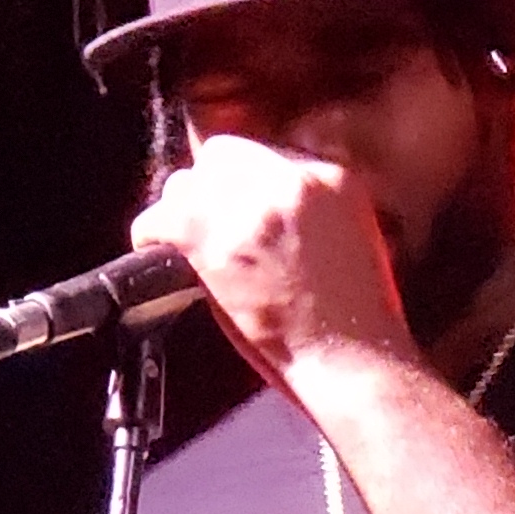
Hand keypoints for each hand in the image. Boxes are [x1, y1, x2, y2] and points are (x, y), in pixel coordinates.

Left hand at [131, 133, 412, 388]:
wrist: (352, 364)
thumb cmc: (357, 318)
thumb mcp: (357, 232)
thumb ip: (313, 199)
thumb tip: (265, 193)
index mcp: (329, 175)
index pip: (260, 149)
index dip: (244, 184)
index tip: (244, 212)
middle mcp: (289, 180)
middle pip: (218, 157)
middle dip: (213, 194)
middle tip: (221, 234)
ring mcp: (248, 210)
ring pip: (184, 186)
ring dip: (187, 217)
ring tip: (206, 251)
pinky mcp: (213, 244)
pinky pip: (156, 222)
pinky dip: (157, 242)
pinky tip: (177, 262)